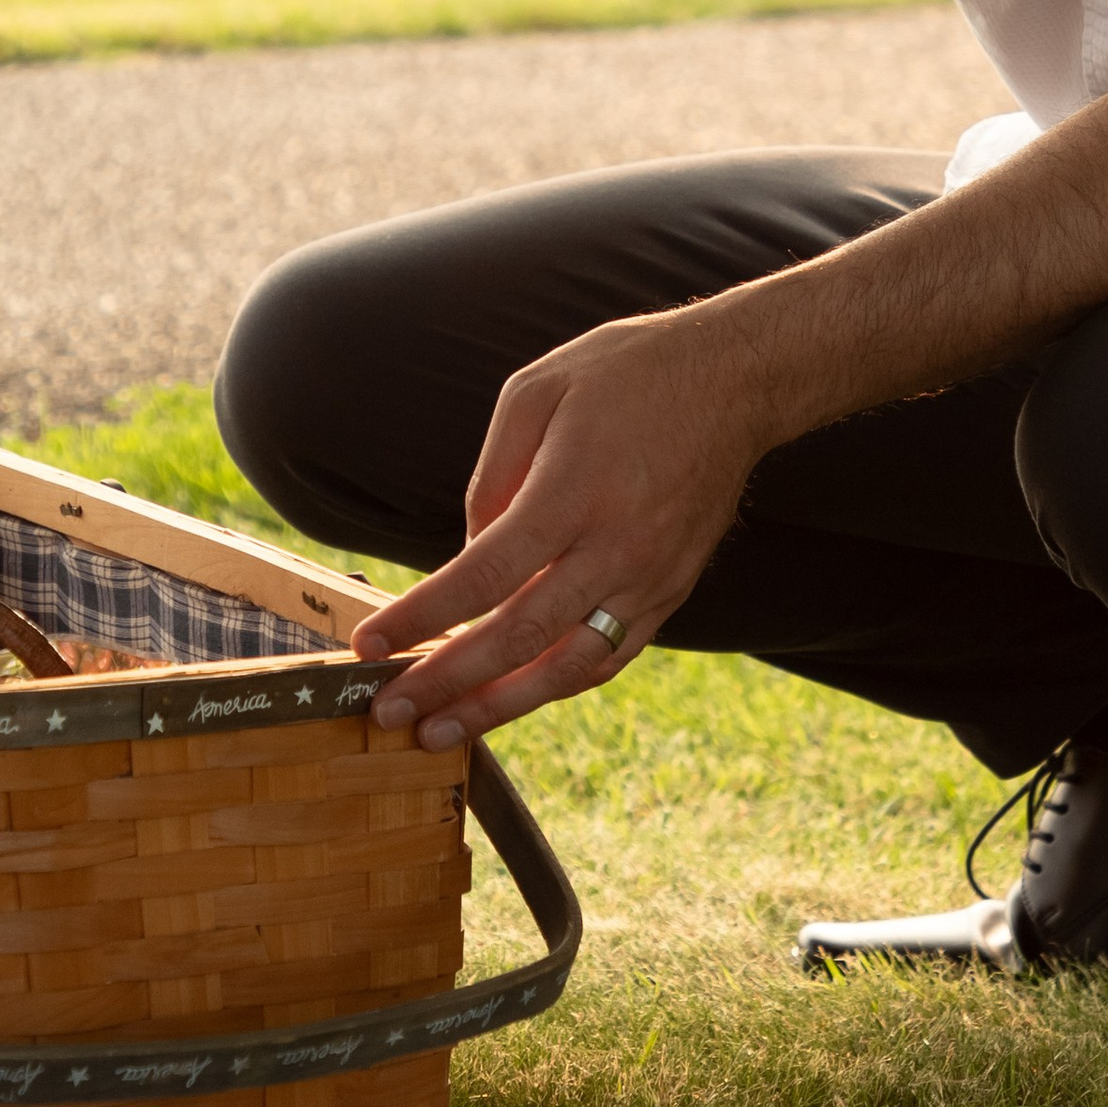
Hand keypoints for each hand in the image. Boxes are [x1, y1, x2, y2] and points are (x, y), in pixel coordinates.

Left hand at [349, 307, 766, 746]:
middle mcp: (615, 545)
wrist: (735, 380)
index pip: (483, 575)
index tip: (372, 643)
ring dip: (499, 708)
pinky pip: (609, 657)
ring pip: (567, 667)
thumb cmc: (628, 373)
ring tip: (442, 733)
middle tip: (390, 712)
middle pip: (519, 636)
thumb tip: (466, 552)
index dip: (422, 617)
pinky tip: (514, 698)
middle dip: (446, 682)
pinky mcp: (672, 590)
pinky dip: (557, 686)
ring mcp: (650, 577)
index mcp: (573, 491)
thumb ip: (492, 476)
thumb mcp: (538, 390)